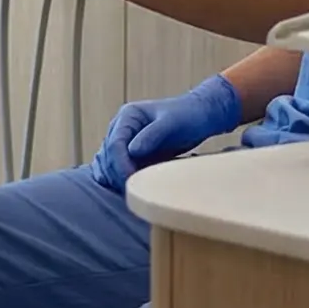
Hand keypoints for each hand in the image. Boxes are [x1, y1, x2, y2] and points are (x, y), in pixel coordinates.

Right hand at [92, 76, 242, 191]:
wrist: (199, 116)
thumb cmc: (188, 115)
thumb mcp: (171, 122)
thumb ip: (152, 134)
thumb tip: (132, 151)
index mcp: (127, 116)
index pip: (114, 143)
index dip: (120, 164)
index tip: (131, 179)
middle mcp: (121, 128)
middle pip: (108, 156)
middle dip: (118, 174)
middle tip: (134, 191)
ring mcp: (126, 142)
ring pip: (110, 165)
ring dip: (117, 179)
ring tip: (133, 192)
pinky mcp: (134, 154)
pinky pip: (121, 170)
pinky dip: (122, 180)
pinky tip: (132, 190)